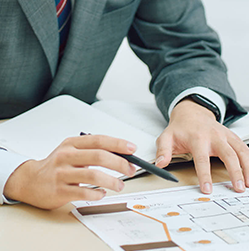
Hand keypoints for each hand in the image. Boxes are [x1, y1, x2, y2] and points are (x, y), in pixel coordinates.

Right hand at [3, 134, 137, 209]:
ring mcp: (62, 173)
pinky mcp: (59, 191)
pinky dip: (96, 193)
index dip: (118, 144)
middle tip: (130, 169)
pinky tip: (101, 193)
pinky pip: (83, 192)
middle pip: (99, 156)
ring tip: (119, 185)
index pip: (100, 140)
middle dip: (119, 163)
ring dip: (111, 181)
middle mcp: (66, 156)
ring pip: (93, 175)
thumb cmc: (56, 165)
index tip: (132, 149)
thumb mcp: (72, 150)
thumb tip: (121, 154)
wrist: (29, 180)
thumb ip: (92, 150)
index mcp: (72, 143)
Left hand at [155, 99, 248, 193]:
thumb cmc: (181, 129)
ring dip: (248, 166)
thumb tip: (160, 164)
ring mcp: (226, 135)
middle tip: (238, 188)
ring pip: (241, 150)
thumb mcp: (167, 137)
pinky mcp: (233, 137)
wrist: (192, 112)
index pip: (202, 158)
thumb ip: (163, 151)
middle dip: (235, 172)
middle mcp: (215, 136)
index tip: (208, 190)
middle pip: (228, 154)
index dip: (205, 175)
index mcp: (198, 138)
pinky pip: (245, 148)